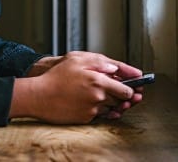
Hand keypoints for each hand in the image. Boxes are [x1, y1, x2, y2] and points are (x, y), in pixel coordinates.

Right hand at [11, 51, 143, 123]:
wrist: (39, 96)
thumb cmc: (56, 76)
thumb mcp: (77, 59)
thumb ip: (100, 62)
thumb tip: (116, 69)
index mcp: (98, 80)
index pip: (126, 89)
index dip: (134, 89)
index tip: (138, 88)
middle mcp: (98, 97)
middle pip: (121, 100)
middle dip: (126, 97)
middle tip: (133, 95)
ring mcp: (92, 109)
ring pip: (112, 108)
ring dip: (114, 103)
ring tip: (113, 97)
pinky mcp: (86, 118)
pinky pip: (100, 115)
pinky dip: (101, 109)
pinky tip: (96, 103)